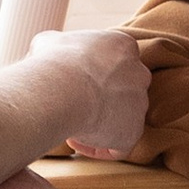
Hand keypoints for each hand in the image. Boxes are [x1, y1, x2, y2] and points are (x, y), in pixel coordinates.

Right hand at [31, 22, 147, 160]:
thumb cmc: (53, 62)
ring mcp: (140, 103)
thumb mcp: (50, 42)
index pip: (114, 63)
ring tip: (71, 124)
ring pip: (122, 118)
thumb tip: (48, 51)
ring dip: (98, 123)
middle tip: (74, 105)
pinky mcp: (133, 131)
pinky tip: (75, 140)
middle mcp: (139, 72)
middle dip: (100, 100)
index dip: (91, 77)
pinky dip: (98, 147)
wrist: (62, 87)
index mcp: (122, 46)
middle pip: (122, 90)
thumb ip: (58, 46)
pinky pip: (118, 145)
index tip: (73, 86)